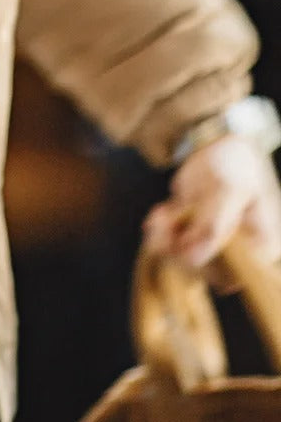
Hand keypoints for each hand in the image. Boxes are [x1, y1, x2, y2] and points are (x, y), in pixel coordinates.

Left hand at [144, 134, 280, 283]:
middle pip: (198, 271)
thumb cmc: (235, 163)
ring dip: (162, 238)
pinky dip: (160, 231)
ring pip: (179, 259)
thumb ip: (213, 226)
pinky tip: (162, 213)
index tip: (180, 240)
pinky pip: (170, 244)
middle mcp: (239, 254)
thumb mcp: (228, 190)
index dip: (197, 264)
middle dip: (173, 247)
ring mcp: (214, 245)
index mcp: (260, 248)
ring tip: (161, 214)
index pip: (227, 277)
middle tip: (163, 220)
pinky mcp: (194, 235)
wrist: (219, 143)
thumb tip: (194, 259)